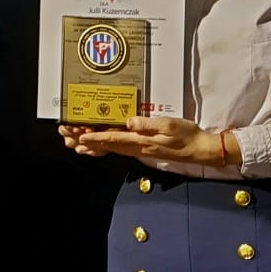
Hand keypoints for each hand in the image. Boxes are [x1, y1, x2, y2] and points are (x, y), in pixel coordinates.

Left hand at [60, 116, 240, 167]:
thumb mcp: (169, 126)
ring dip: (94, 146)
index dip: (95, 137)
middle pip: (107, 146)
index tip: (80, 136)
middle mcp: (137, 147)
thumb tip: (130, 122)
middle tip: (71, 138)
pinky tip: (100, 145)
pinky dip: (106, 147)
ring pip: (111, 148)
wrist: (199, 148)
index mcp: (142, 141)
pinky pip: (119, 148)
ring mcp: (140, 149)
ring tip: (77, 144)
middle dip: (88, 142)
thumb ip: (149, 124)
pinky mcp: (143, 148)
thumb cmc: (186, 136)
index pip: (114, 139)